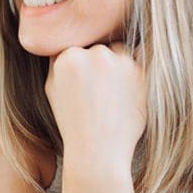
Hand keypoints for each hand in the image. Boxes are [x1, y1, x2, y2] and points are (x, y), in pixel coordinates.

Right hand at [44, 41, 147, 169]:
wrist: (98, 152)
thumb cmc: (73, 124)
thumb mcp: (52, 90)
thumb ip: (57, 62)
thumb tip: (66, 40)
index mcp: (67, 56)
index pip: (79, 46)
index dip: (84, 67)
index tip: (87, 87)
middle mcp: (93, 54)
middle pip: (101, 47)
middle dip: (101, 65)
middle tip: (100, 95)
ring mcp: (119, 62)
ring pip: (121, 53)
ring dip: (119, 68)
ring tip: (113, 100)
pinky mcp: (140, 72)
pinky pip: (139, 65)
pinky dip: (135, 79)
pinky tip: (125, 101)